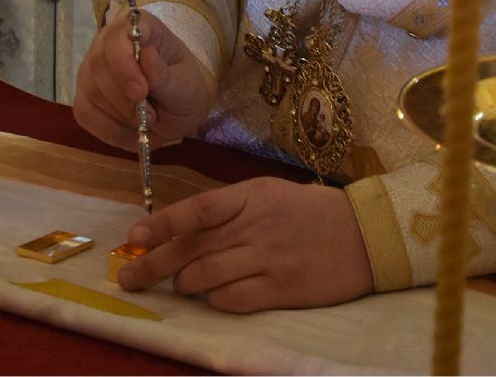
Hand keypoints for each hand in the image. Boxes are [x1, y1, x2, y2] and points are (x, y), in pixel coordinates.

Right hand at [73, 9, 212, 149]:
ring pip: (91, 91)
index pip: (118, 34)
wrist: (176, 114)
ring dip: (121, 115)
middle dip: (124, 98)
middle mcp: (109, 42)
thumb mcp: (186, 88)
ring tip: (147, 121)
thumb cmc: (184, 91)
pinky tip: (131, 130)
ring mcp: (92, 70)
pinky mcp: (84, 96)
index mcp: (140, 28)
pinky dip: (109, 129)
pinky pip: (85, 113)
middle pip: (98, 64)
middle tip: (151, 117)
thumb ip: (166, 76)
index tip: (141, 92)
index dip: (124, 63)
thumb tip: (147, 54)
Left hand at [118, 177, 373, 311]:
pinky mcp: (282, 289)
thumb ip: (230, 208)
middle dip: (154, 265)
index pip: (196, 210)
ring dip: (185, 284)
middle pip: (193, 248)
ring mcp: (269, 259)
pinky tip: (213, 298)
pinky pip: (233, 300)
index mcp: (251, 197)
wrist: (366, 235)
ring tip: (179, 286)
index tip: (134, 238)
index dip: (161, 225)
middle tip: (129, 279)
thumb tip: (182, 227)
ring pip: (207, 276)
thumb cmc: (312, 212)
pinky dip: (215, 301)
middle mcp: (256, 226)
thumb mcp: (270, 195)